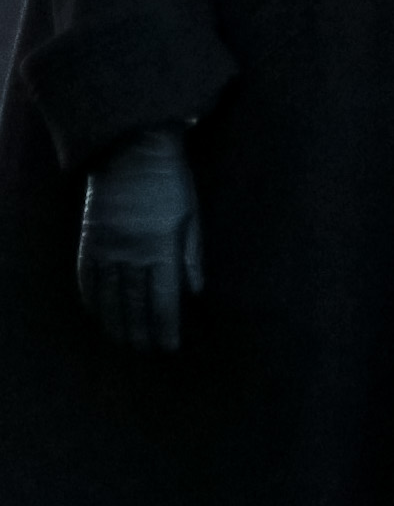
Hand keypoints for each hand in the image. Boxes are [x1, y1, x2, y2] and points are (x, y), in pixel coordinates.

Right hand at [78, 126, 200, 354]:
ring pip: (108, 297)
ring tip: (121, 344)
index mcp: (161, 249)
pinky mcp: (88, 241)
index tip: (168, 347)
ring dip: (114, 324)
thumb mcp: (192, 216)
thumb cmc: (171, 182)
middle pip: (133, 304)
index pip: (163, 300)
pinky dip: (91, 299)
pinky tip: (95, 314)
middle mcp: (131, 255)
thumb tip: (196, 291)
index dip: (166, 326)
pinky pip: (86, 278)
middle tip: (144, 353)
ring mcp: (105, 249)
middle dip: (140, 332)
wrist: (131, 152)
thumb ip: (192, 255)